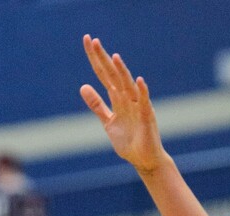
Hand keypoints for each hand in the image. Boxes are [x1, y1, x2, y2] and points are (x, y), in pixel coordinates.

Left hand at [80, 34, 166, 173]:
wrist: (143, 160)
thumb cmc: (129, 142)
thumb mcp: (108, 122)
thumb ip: (97, 105)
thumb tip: (83, 86)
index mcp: (117, 99)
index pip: (104, 74)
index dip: (95, 59)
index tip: (87, 41)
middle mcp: (127, 98)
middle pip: (113, 75)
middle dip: (103, 58)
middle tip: (93, 40)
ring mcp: (138, 107)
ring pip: (128, 85)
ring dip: (122, 71)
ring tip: (113, 57)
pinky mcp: (147, 118)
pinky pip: (144, 103)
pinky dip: (142, 92)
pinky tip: (139, 81)